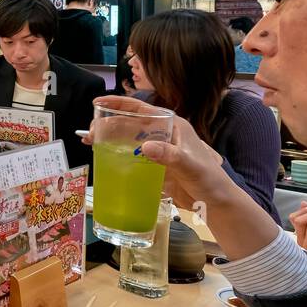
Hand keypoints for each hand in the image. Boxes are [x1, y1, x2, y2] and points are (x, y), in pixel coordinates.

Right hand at [87, 95, 228, 210]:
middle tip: (90, 131)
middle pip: (131, 124)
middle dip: (109, 124)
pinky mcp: (155, 167)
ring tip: (90, 142)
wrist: (216, 203)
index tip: (98, 103)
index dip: (119, 104)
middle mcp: (163, 135)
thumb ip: (170, 156)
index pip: (142, 109)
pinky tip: (104, 159)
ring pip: (129, 140)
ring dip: (110, 140)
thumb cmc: (209, 180)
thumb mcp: (190, 166)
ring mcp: (158, 152)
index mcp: (173, 126)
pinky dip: (117, 157)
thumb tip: (145, 147)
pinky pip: (132, 158)